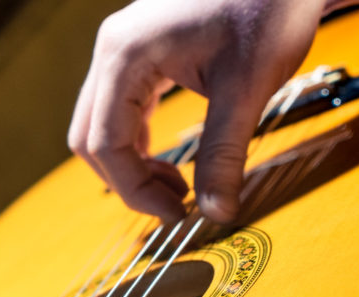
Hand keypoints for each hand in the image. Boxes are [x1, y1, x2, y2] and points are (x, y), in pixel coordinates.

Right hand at [68, 0, 329, 222]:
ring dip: (133, 168)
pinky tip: (171, 163)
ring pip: (103, 129)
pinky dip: (141, 148)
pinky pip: (122, 115)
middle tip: (176, 205)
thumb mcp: (246, 89)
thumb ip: (225, 156)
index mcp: (125, 55)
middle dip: (130, 182)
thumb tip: (217, 214)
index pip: (106, 143)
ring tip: (178, 187)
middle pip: (92, 138)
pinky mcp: (141, 60)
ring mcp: (123, 54)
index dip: (136, 190)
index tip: (177, 214)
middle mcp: (113, 52)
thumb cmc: (267, 7)